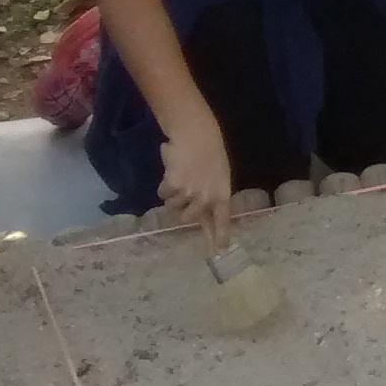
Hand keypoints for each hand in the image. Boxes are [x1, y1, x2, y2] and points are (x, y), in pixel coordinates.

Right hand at [158, 122, 233, 246]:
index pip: (222, 220)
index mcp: (222, 194)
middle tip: (182, 195)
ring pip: (173, 205)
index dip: (220, 236)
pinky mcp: (174, 185)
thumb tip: (199, 212)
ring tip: (179, 176)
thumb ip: (211, 194)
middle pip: (188, 218)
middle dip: (182, 210)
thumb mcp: (219, 175)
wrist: (197, 134)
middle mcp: (207, 197)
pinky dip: (164, 184)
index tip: (220, 251)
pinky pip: (163, 193)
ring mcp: (190, 193)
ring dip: (172, 194)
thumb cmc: (210, 152)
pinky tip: (171, 171)